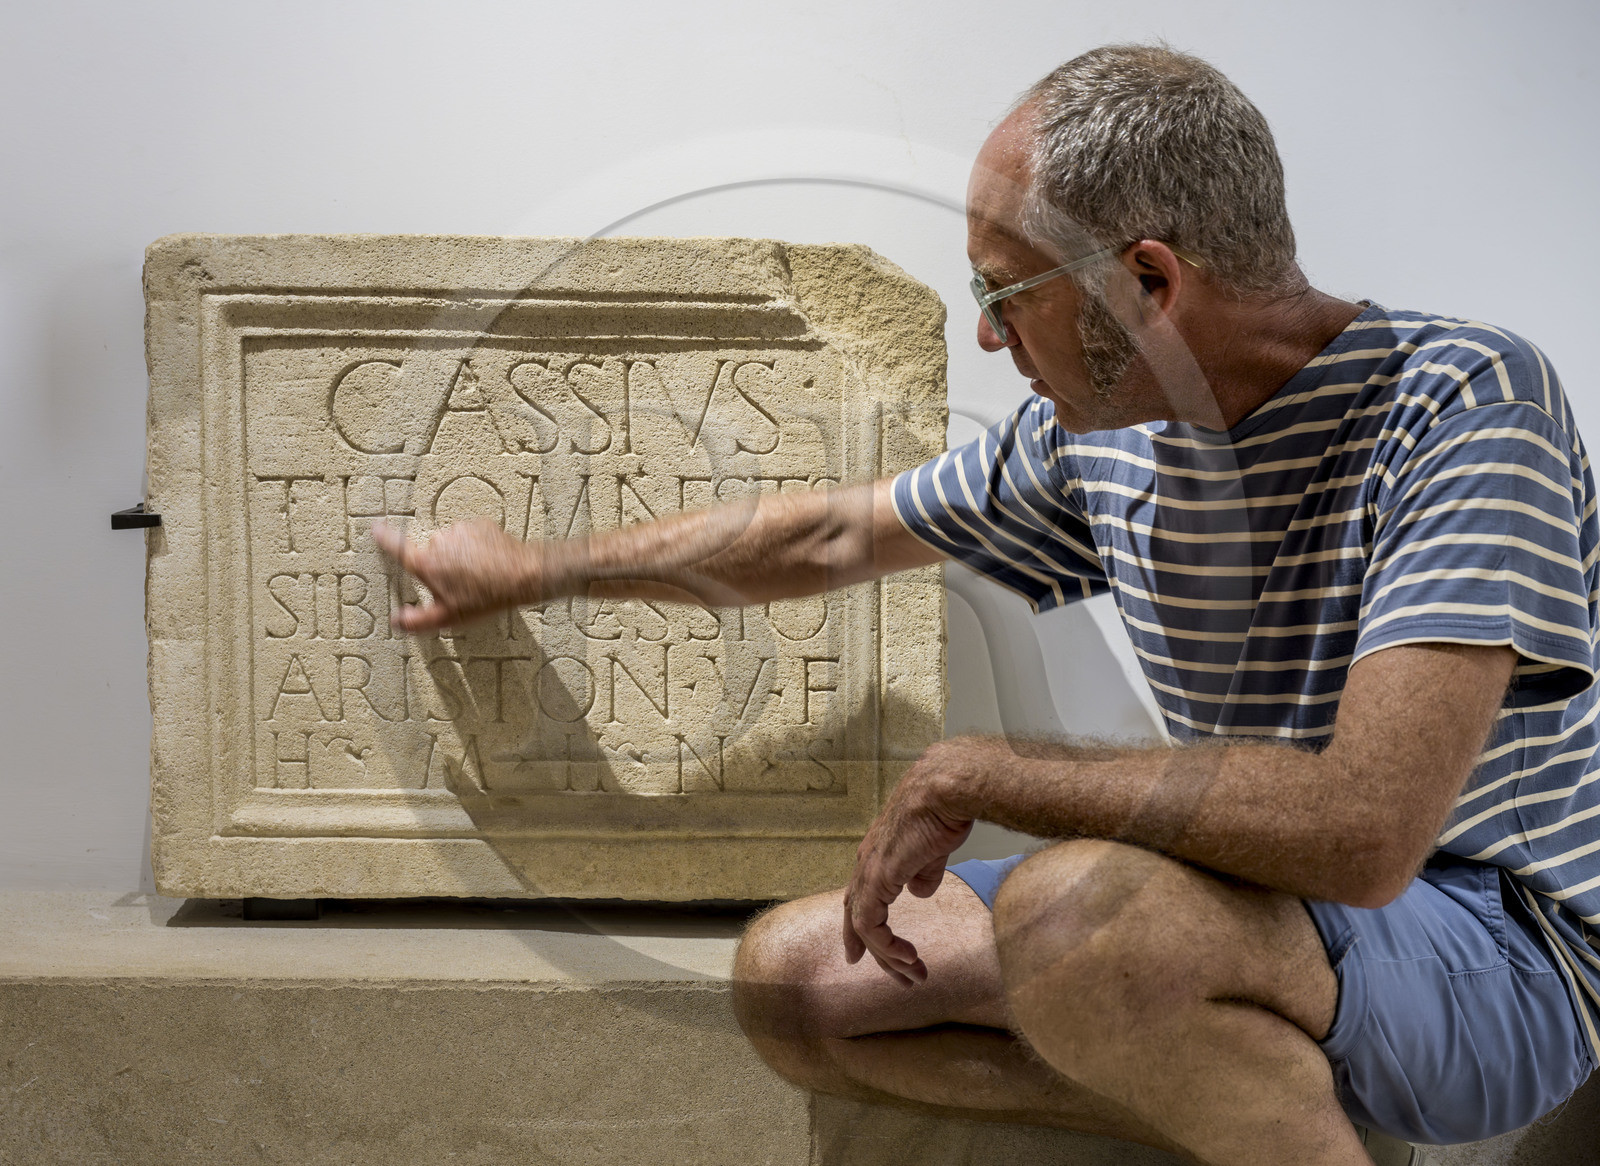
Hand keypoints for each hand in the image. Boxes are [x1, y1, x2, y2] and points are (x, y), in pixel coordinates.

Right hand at [371, 519, 545, 631]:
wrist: (522, 575)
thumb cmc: (485, 598)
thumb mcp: (448, 617)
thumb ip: (417, 621)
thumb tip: (397, 620)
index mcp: (427, 563)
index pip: (397, 547)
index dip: (384, 538)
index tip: (375, 528)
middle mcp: (439, 542)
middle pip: (431, 553)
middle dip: (440, 566)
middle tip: (459, 585)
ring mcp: (460, 530)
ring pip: (452, 544)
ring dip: (459, 556)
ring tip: (477, 575)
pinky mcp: (479, 524)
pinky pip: (470, 536)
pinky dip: (475, 547)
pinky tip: (487, 563)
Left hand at [842, 738, 988, 984]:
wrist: (946, 790)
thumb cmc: (944, 809)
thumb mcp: (933, 849)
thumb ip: (924, 872)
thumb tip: (919, 892)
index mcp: (877, 853)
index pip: (861, 897)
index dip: (862, 927)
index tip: (869, 954)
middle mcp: (866, 862)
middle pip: (857, 915)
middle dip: (875, 950)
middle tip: (898, 977)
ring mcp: (868, 870)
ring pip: (864, 926)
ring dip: (889, 956)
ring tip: (913, 976)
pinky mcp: (877, 878)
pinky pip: (871, 924)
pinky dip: (887, 946)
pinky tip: (909, 958)